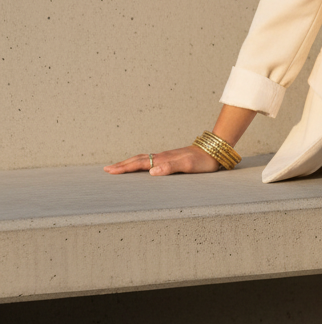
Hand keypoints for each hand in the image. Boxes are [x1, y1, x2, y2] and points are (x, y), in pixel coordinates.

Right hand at [103, 145, 219, 175]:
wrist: (214, 151)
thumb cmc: (203, 161)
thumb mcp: (188, 166)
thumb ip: (170, 168)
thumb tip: (151, 172)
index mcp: (163, 159)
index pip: (139, 164)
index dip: (124, 167)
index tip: (110, 171)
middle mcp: (162, 157)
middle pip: (137, 160)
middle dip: (122, 165)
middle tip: (106, 169)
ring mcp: (166, 157)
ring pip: (143, 159)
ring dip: (129, 163)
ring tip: (118, 167)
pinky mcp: (171, 159)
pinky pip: (150, 160)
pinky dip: (140, 163)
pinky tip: (141, 166)